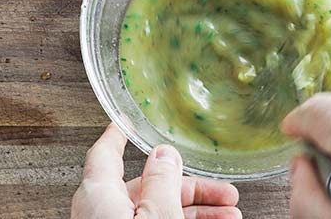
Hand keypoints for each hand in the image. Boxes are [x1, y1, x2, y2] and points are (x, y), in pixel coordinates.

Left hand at [71, 123, 241, 218]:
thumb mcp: (157, 217)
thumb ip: (161, 182)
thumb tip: (164, 154)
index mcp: (100, 198)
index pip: (105, 155)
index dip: (118, 134)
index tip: (126, 121)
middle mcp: (105, 214)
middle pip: (149, 188)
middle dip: (192, 188)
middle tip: (223, 191)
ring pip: (158, 212)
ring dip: (197, 211)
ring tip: (231, 215)